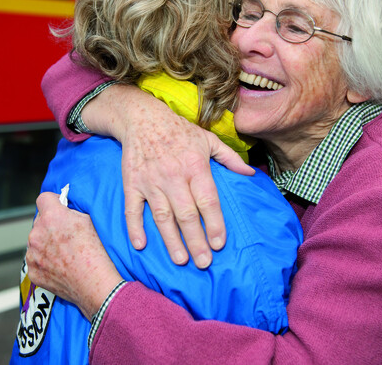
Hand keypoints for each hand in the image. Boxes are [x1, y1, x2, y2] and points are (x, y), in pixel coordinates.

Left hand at [26, 192, 122, 319]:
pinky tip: (60, 266)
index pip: (43, 198)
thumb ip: (70, 212)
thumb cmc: (96, 252)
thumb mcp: (88, 221)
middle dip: (50, 225)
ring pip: (36, 242)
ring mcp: (33, 254)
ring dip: (46, 244)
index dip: (53, 201)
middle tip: (66, 236)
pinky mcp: (32, 271)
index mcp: (52, 217)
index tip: (59, 207)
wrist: (95, 284)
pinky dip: (45, 261)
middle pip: (40, 221)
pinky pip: (35, 260)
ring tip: (64, 254)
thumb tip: (64, 209)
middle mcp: (37, 234)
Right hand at [83, 84, 254, 268]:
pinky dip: (134, 227)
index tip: (219, 244)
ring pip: (162, 216)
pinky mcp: (131, 183)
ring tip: (181, 260)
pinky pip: (132, 209)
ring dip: (171, 240)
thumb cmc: (179, 131)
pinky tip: (141, 245)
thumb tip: (250, 173)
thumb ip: (230, 158)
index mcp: (195, 166)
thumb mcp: (208, 139)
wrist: (142, 118)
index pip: (208, 200)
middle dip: (196, 240)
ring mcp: (151, 181)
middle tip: (203, 263)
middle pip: (186, 214)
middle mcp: (173, 176)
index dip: (214, 223)